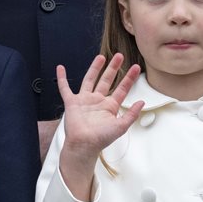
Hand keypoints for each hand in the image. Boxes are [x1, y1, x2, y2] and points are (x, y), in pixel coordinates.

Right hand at [56, 54, 143, 200]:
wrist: (84, 145)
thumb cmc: (101, 139)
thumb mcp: (120, 126)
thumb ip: (132, 114)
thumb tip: (142, 102)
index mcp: (110, 106)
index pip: (122, 88)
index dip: (129, 78)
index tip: (136, 68)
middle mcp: (98, 101)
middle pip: (107, 80)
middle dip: (113, 68)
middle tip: (119, 56)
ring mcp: (84, 100)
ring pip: (90, 80)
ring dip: (95, 68)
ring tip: (101, 57)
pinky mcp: (72, 103)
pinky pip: (65, 88)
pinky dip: (62, 79)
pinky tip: (60, 69)